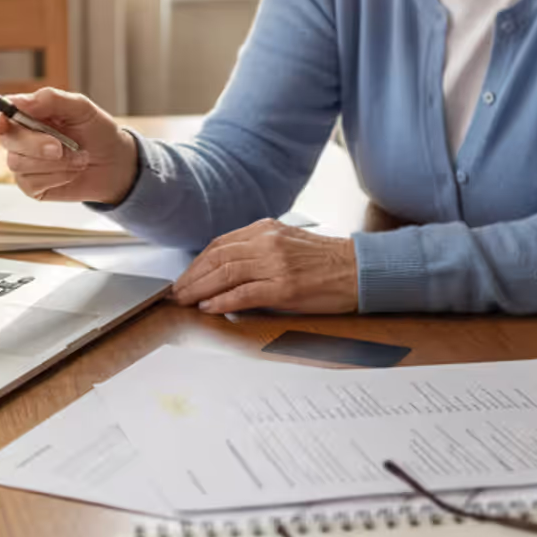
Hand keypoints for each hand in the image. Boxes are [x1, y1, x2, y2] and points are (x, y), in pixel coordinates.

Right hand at [0, 86, 138, 204]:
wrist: (115, 162)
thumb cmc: (95, 130)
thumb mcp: (80, 107)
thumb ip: (50, 99)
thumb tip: (21, 102)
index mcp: (25, 115)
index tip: (4, 120)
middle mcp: (19, 139)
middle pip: (6, 140)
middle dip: (35, 144)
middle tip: (60, 147)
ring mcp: (23, 164)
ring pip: (18, 163)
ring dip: (55, 162)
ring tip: (79, 158)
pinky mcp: (31, 186)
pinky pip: (32, 182)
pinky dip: (58, 176)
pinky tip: (72, 172)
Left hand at [170, 219, 358, 314]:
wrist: (360, 270)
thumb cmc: (326, 262)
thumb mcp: (288, 244)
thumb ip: (258, 251)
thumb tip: (226, 272)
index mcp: (266, 229)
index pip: (220, 244)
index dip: (197, 262)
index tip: (184, 277)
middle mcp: (268, 242)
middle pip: (217, 257)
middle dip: (192, 277)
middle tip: (176, 293)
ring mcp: (276, 264)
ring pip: (225, 274)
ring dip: (200, 289)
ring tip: (185, 301)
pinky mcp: (285, 287)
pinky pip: (245, 294)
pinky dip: (222, 301)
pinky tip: (209, 307)